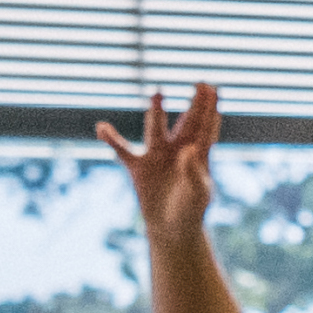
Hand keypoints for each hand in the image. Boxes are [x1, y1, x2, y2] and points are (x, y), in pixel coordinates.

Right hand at [96, 82, 223, 252]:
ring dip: (156, 111)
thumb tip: (189, 149)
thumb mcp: (197, 194)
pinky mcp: (139, 167)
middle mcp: (178, 150)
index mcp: (198, 155)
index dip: (210, 107)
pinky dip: (111, 139)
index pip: (206, 126)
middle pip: (187, 121)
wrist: (172, 230)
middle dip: (194, 103)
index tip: (212, 87)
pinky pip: (122, 149)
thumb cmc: (191, 212)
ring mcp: (157, 156)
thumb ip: (194, 172)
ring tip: (157, 92)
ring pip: (156, 128)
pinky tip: (100, 127)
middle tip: (200, 82)